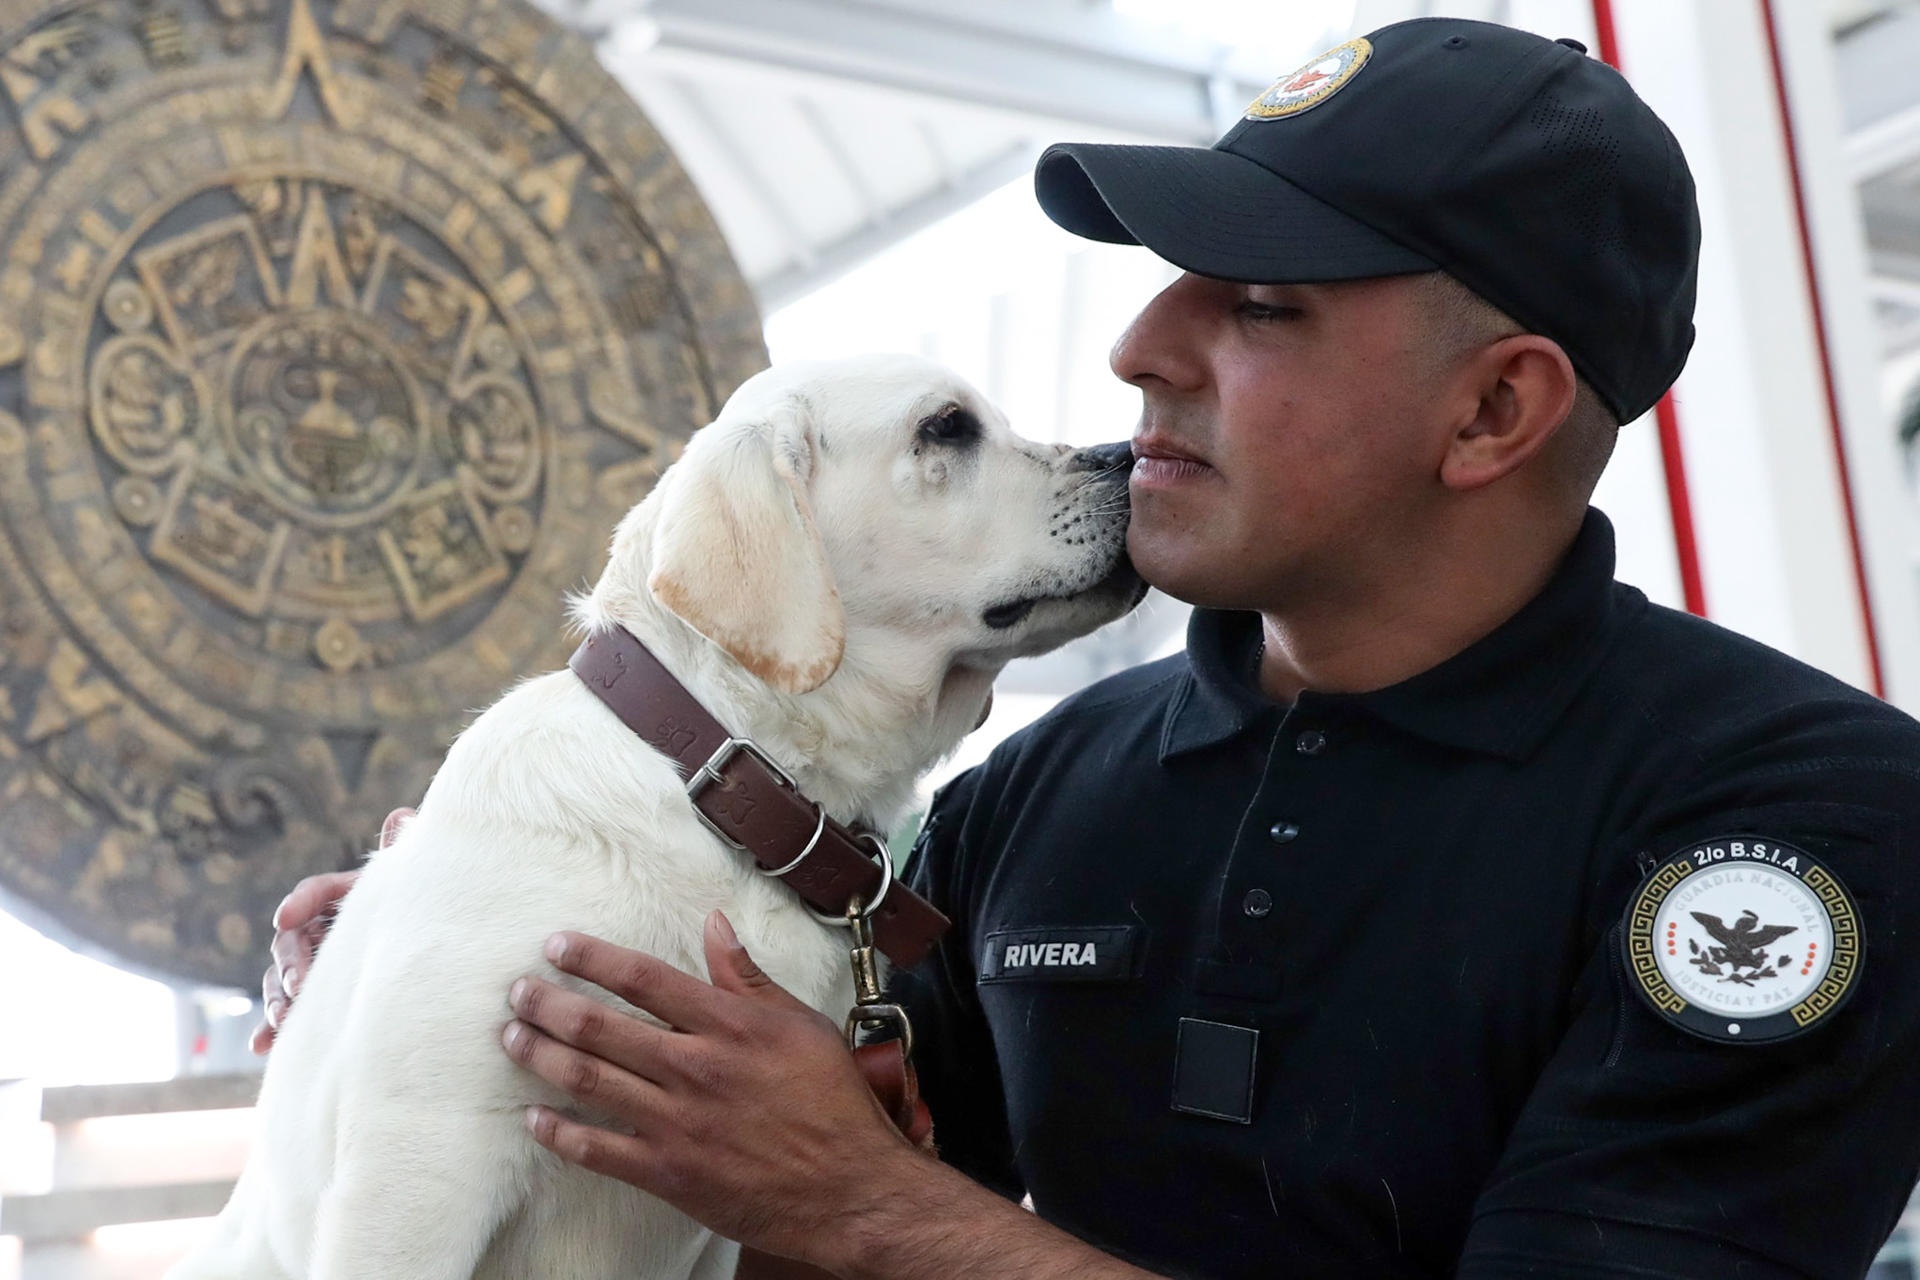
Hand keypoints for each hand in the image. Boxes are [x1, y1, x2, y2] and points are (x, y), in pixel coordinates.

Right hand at [247, 807, 412, 1053]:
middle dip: (290, 964)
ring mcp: (312, 965)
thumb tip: (403, 815)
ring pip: (283, 980)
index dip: (300, 902)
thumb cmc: (417, 910)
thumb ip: (402, 855)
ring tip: (285, 1019)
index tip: (285, 917)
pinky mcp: (311, 999)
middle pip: (292, 941)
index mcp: (343, 896)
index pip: (315, 892)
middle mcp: (320, 929)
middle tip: (300, 985)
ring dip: (278, 999)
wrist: (424, 956)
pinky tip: (262, 1046)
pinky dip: (272, 1029)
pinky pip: (286, 1013)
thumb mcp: (410, 887)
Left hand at [501, 912, 922, 1266]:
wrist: (850, 1190)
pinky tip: (535, 1118)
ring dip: (542, 1056)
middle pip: (601, 1027)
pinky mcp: (669, 1173)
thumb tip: (714, 925)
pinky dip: (560, 1133)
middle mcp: (696, 1068)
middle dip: (549, 1004)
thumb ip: (749, 978)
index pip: (644, 978)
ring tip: (513, 1037)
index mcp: (730, 1026)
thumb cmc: (833, 1104)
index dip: (592, 958)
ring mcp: (678, 1123)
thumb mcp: (802, 1025)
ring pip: (589, 1081)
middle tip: (519, 991)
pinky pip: (599, 1150)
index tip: (557, 946)